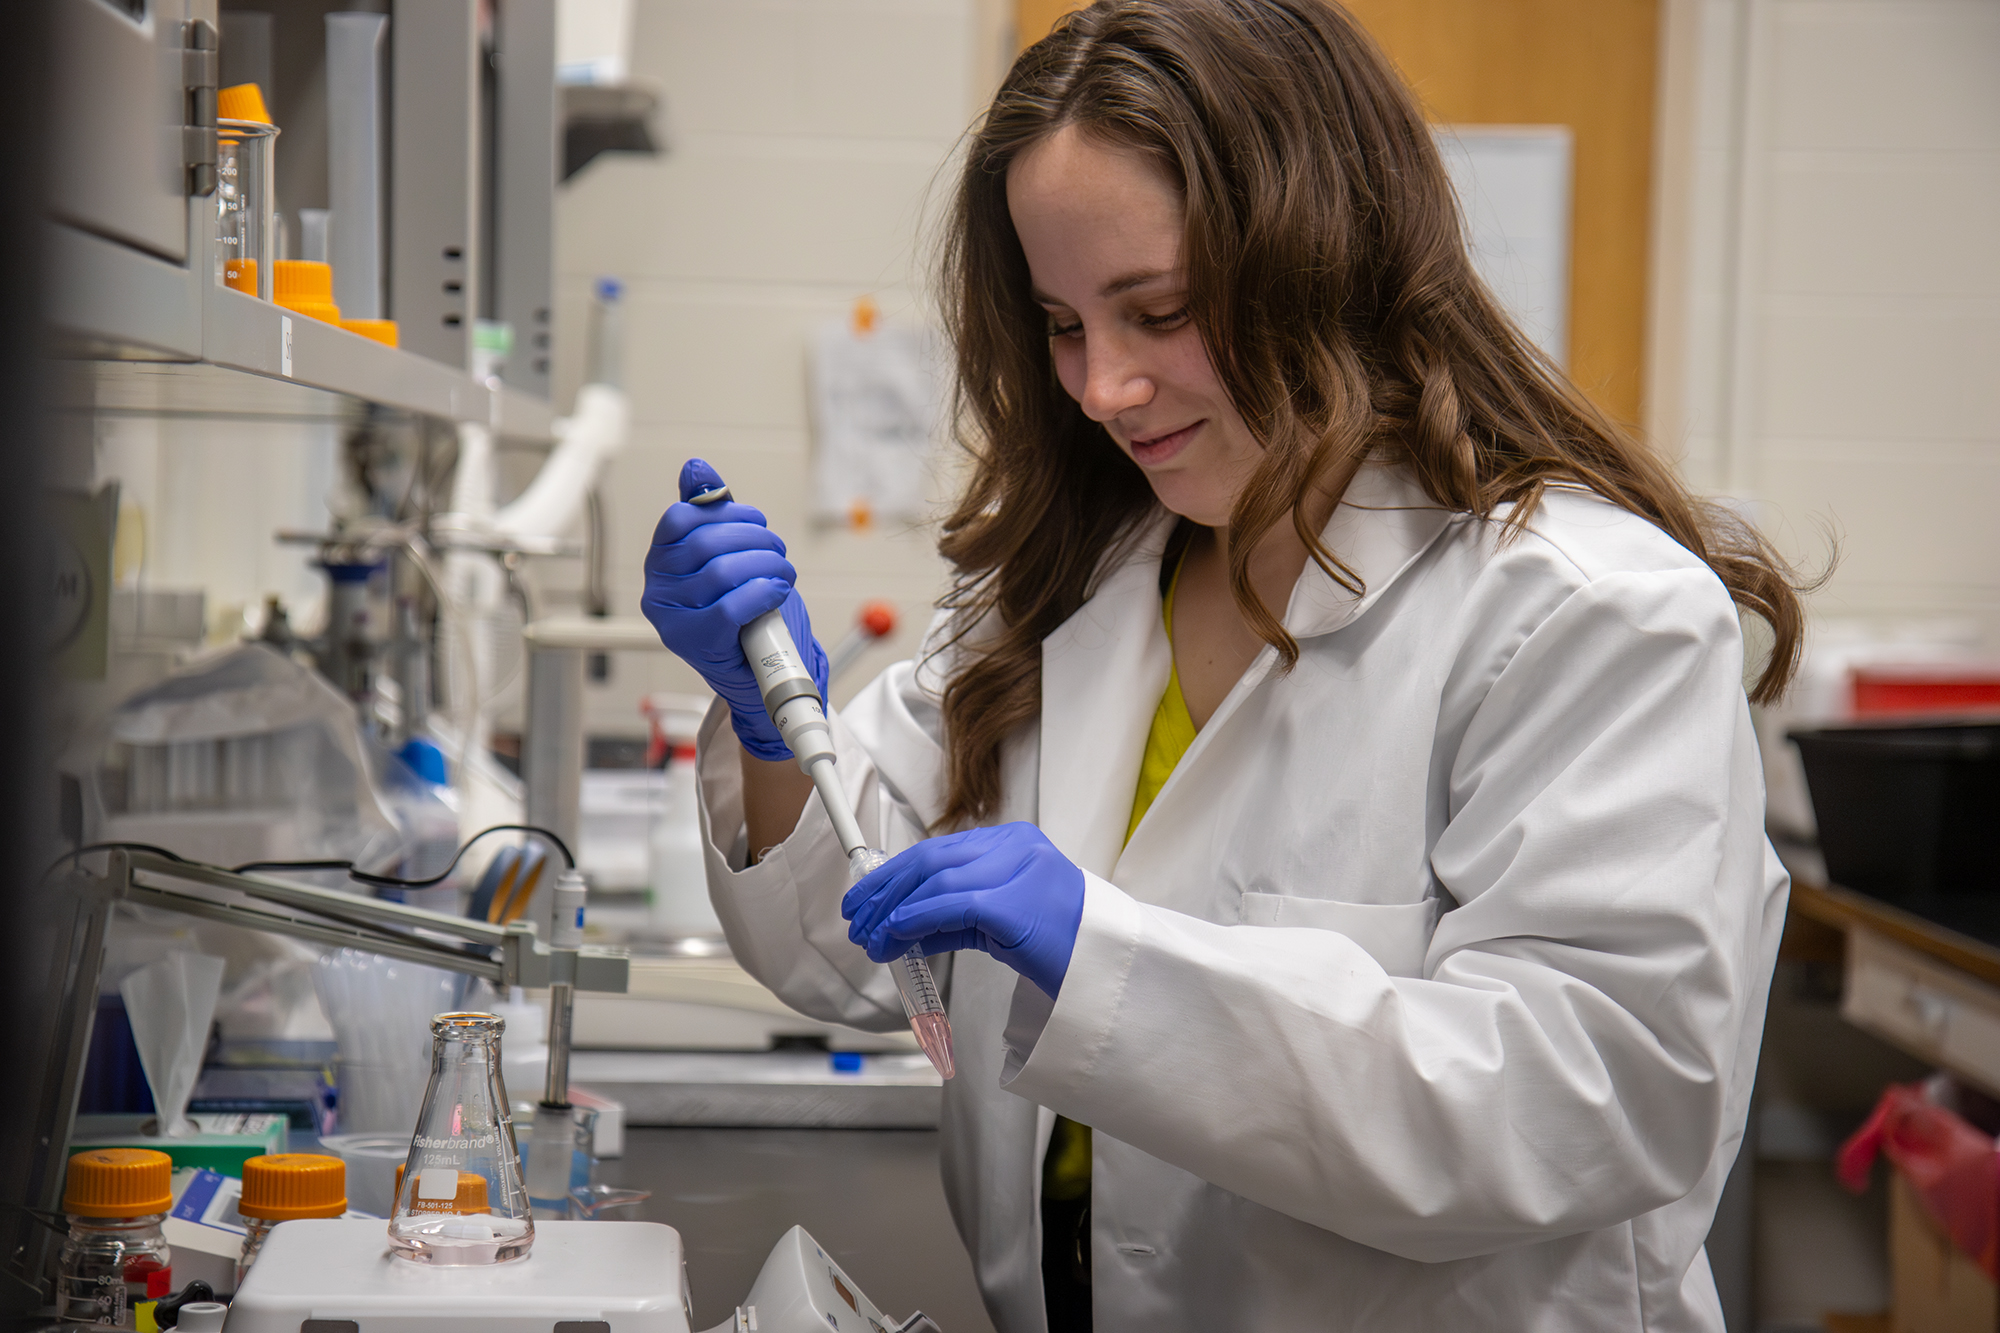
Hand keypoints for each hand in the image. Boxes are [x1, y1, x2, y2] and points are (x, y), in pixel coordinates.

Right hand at [641, 458, 829, 760]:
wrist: (757, 670)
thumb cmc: (742, 610)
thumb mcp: (726, 555)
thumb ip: (708, 512)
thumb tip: (696, 467)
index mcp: (659, 562)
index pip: (682, 518)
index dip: (727, 512)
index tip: (756, 522)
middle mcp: (658, 590)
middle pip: (707, 543)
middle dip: (755, 540)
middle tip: (778, 552)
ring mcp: (673, 620)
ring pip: (723, 572)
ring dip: (767, 566)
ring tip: (784, 572)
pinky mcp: (696, 642)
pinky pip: (730, 606)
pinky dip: (763, 592)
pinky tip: (778, 590)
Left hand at [843, 823, 1084, 999]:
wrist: (1106, 969)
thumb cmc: (1058, 944)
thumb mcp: (999, 919)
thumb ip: (954, 914)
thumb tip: (898, 926)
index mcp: (1012, 841)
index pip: (937, 851)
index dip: (892, 875)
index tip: (864, 898)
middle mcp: (1016, 846)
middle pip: (930, 860)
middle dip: (885, 891)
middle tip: (857, 920)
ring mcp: (1019, 871)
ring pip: (936, 881)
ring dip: (893, 913)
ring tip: (872, 940)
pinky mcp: (1017, 903)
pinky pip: (952, 906)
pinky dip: (916, 920)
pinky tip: (896, 936)